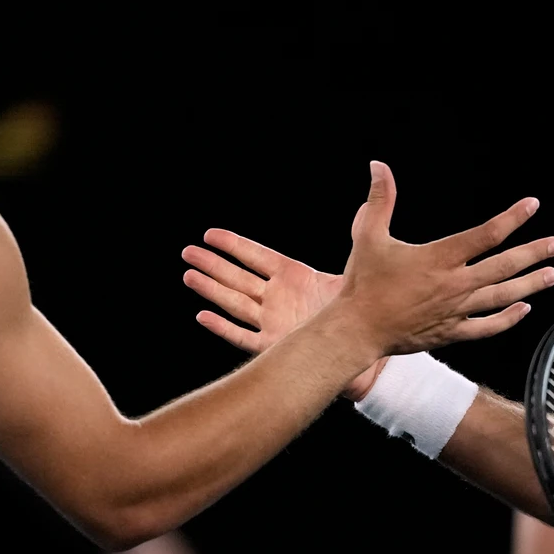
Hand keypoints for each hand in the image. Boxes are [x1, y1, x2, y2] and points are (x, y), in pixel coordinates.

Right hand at [183, 162, 553, 385]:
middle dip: (534, 253)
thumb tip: (378, 165)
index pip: (485, 235)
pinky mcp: (451, 332)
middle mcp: (454, 285)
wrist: (357, 330)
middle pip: (503, 267)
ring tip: (552, 275)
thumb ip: (380, 199)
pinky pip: (487, 327)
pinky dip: (507, 319)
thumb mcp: (367, 235)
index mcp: (438, 258)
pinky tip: (523, 309)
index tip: (532, 205)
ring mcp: (455, 311)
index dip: (512, 218)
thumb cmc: (362, 282)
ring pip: (502, 297)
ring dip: (530, 285)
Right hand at [183, 228, 390, 398]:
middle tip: (188, 252)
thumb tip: (365, 206)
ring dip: (211, 289)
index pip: (257, 256)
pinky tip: (203, 316)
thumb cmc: (356, 311)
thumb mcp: (353, 271)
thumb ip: (356, 237)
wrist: (361, 347)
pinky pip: (242, 336)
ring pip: (234, 302)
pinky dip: (222, 328)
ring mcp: (273, 321)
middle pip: (238, 277)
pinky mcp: (273, 345)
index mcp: (293, 276)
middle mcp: (277, 297)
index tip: (210, 234)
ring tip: (189, 275)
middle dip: (213, 264)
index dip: (234, 245)